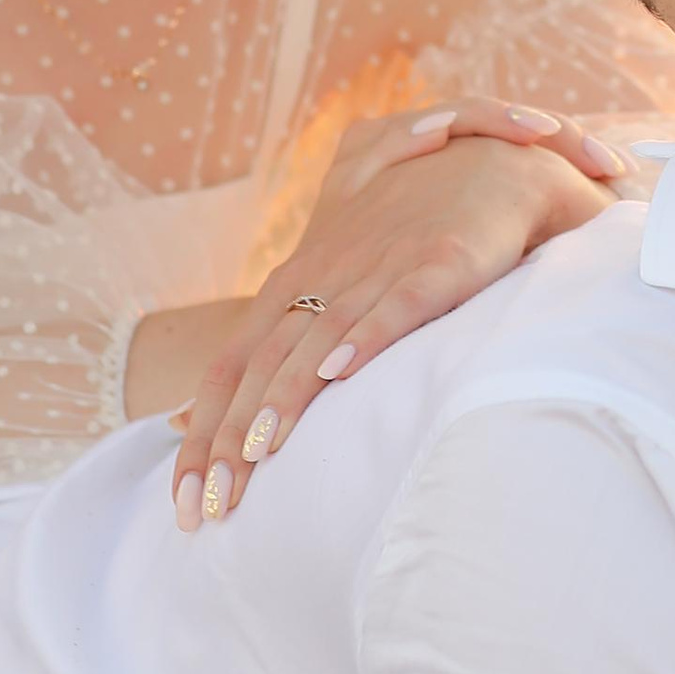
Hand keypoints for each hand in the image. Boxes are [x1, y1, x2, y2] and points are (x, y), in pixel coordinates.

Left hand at [172, 99, 627, 524]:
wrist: (489, 166)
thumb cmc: (409, 234)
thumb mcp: (334, 283)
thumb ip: (285, 345)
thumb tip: (222, 420)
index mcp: (294, 285)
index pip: (230, 366)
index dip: (202, 432)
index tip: (185, 502)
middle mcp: (325, 277)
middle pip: (260, 365)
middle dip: (228, 440)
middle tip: (211, 508)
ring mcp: (379, 268)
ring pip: (317, 340)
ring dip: (284, 398)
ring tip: (257, 455)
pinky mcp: (437, 262)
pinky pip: (395, 303)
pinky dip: (365, 335)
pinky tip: (340, 371)